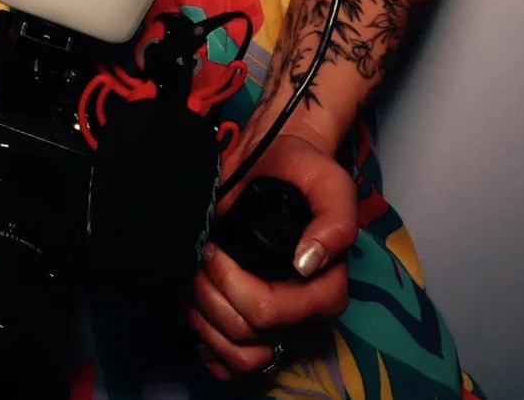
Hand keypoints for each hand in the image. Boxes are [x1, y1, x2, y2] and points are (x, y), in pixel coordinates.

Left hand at [187, 130, 358, 380]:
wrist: (273, 161)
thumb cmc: (303, 172)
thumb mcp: (330, 184)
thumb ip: (334, 222)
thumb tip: (307, 264)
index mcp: (324, 292)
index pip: (269, 312)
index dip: (232, 284)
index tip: (214, 248)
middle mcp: (300, 314)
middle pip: (246, 333)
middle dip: (209, 295)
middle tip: (197, 256)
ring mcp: (274, 321)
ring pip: (235, 352)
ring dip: (201, 317)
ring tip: (189, 277)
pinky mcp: (250, 320)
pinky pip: (229, 362)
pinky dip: (207, 344)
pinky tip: (195, 313)